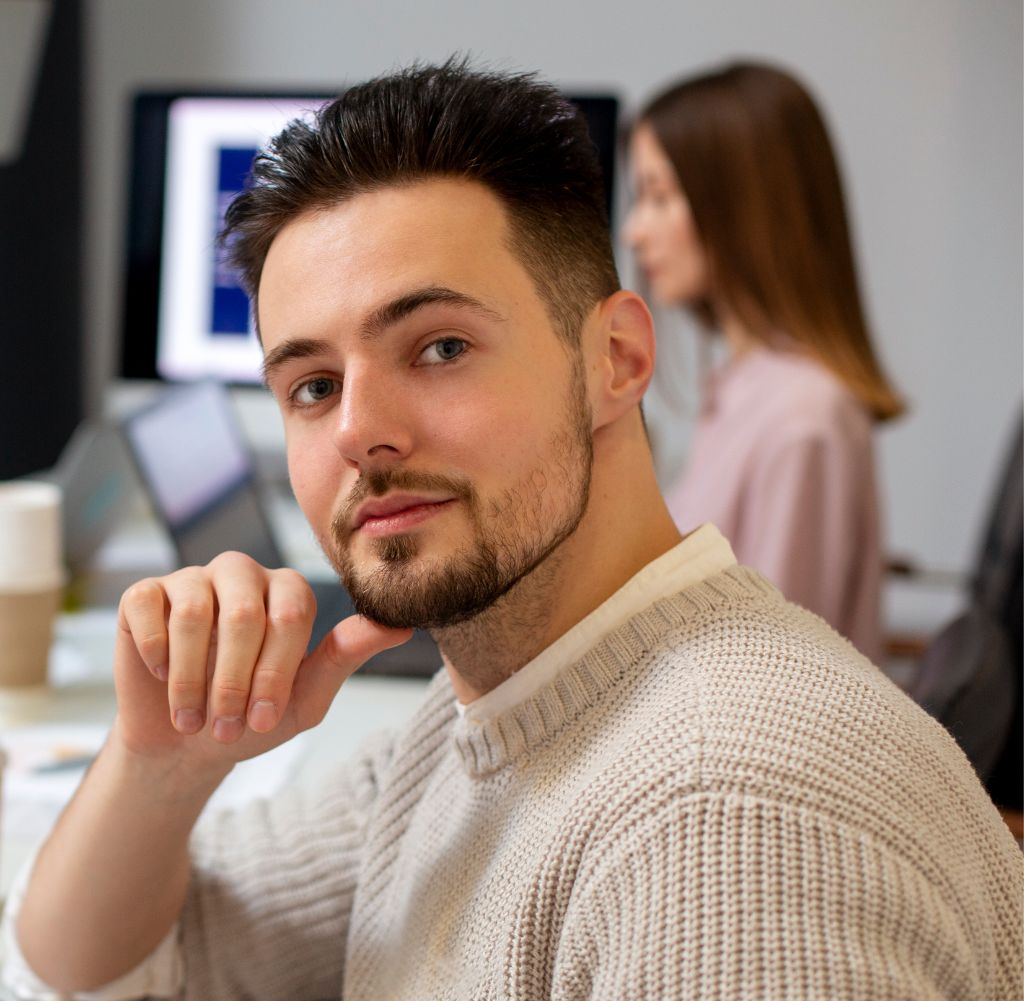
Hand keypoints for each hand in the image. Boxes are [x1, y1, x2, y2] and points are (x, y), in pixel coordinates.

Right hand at [114, 551, 410, 768]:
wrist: (184, 747)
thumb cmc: (251, 718)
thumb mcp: (304, 698)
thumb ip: (346, 656)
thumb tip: (403, 625)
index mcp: (289, 592)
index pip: (291, 614)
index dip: (275, 672)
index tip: (264, 722)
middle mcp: (243, 574)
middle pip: (243, 613)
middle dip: (234, 682)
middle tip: (226, 727)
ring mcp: (193, 579)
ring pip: (194, 613)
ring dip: (193, 679)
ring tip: (193, 718)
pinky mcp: (145, 593)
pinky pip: (147, 607)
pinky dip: (154, 652)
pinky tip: (160, 675)